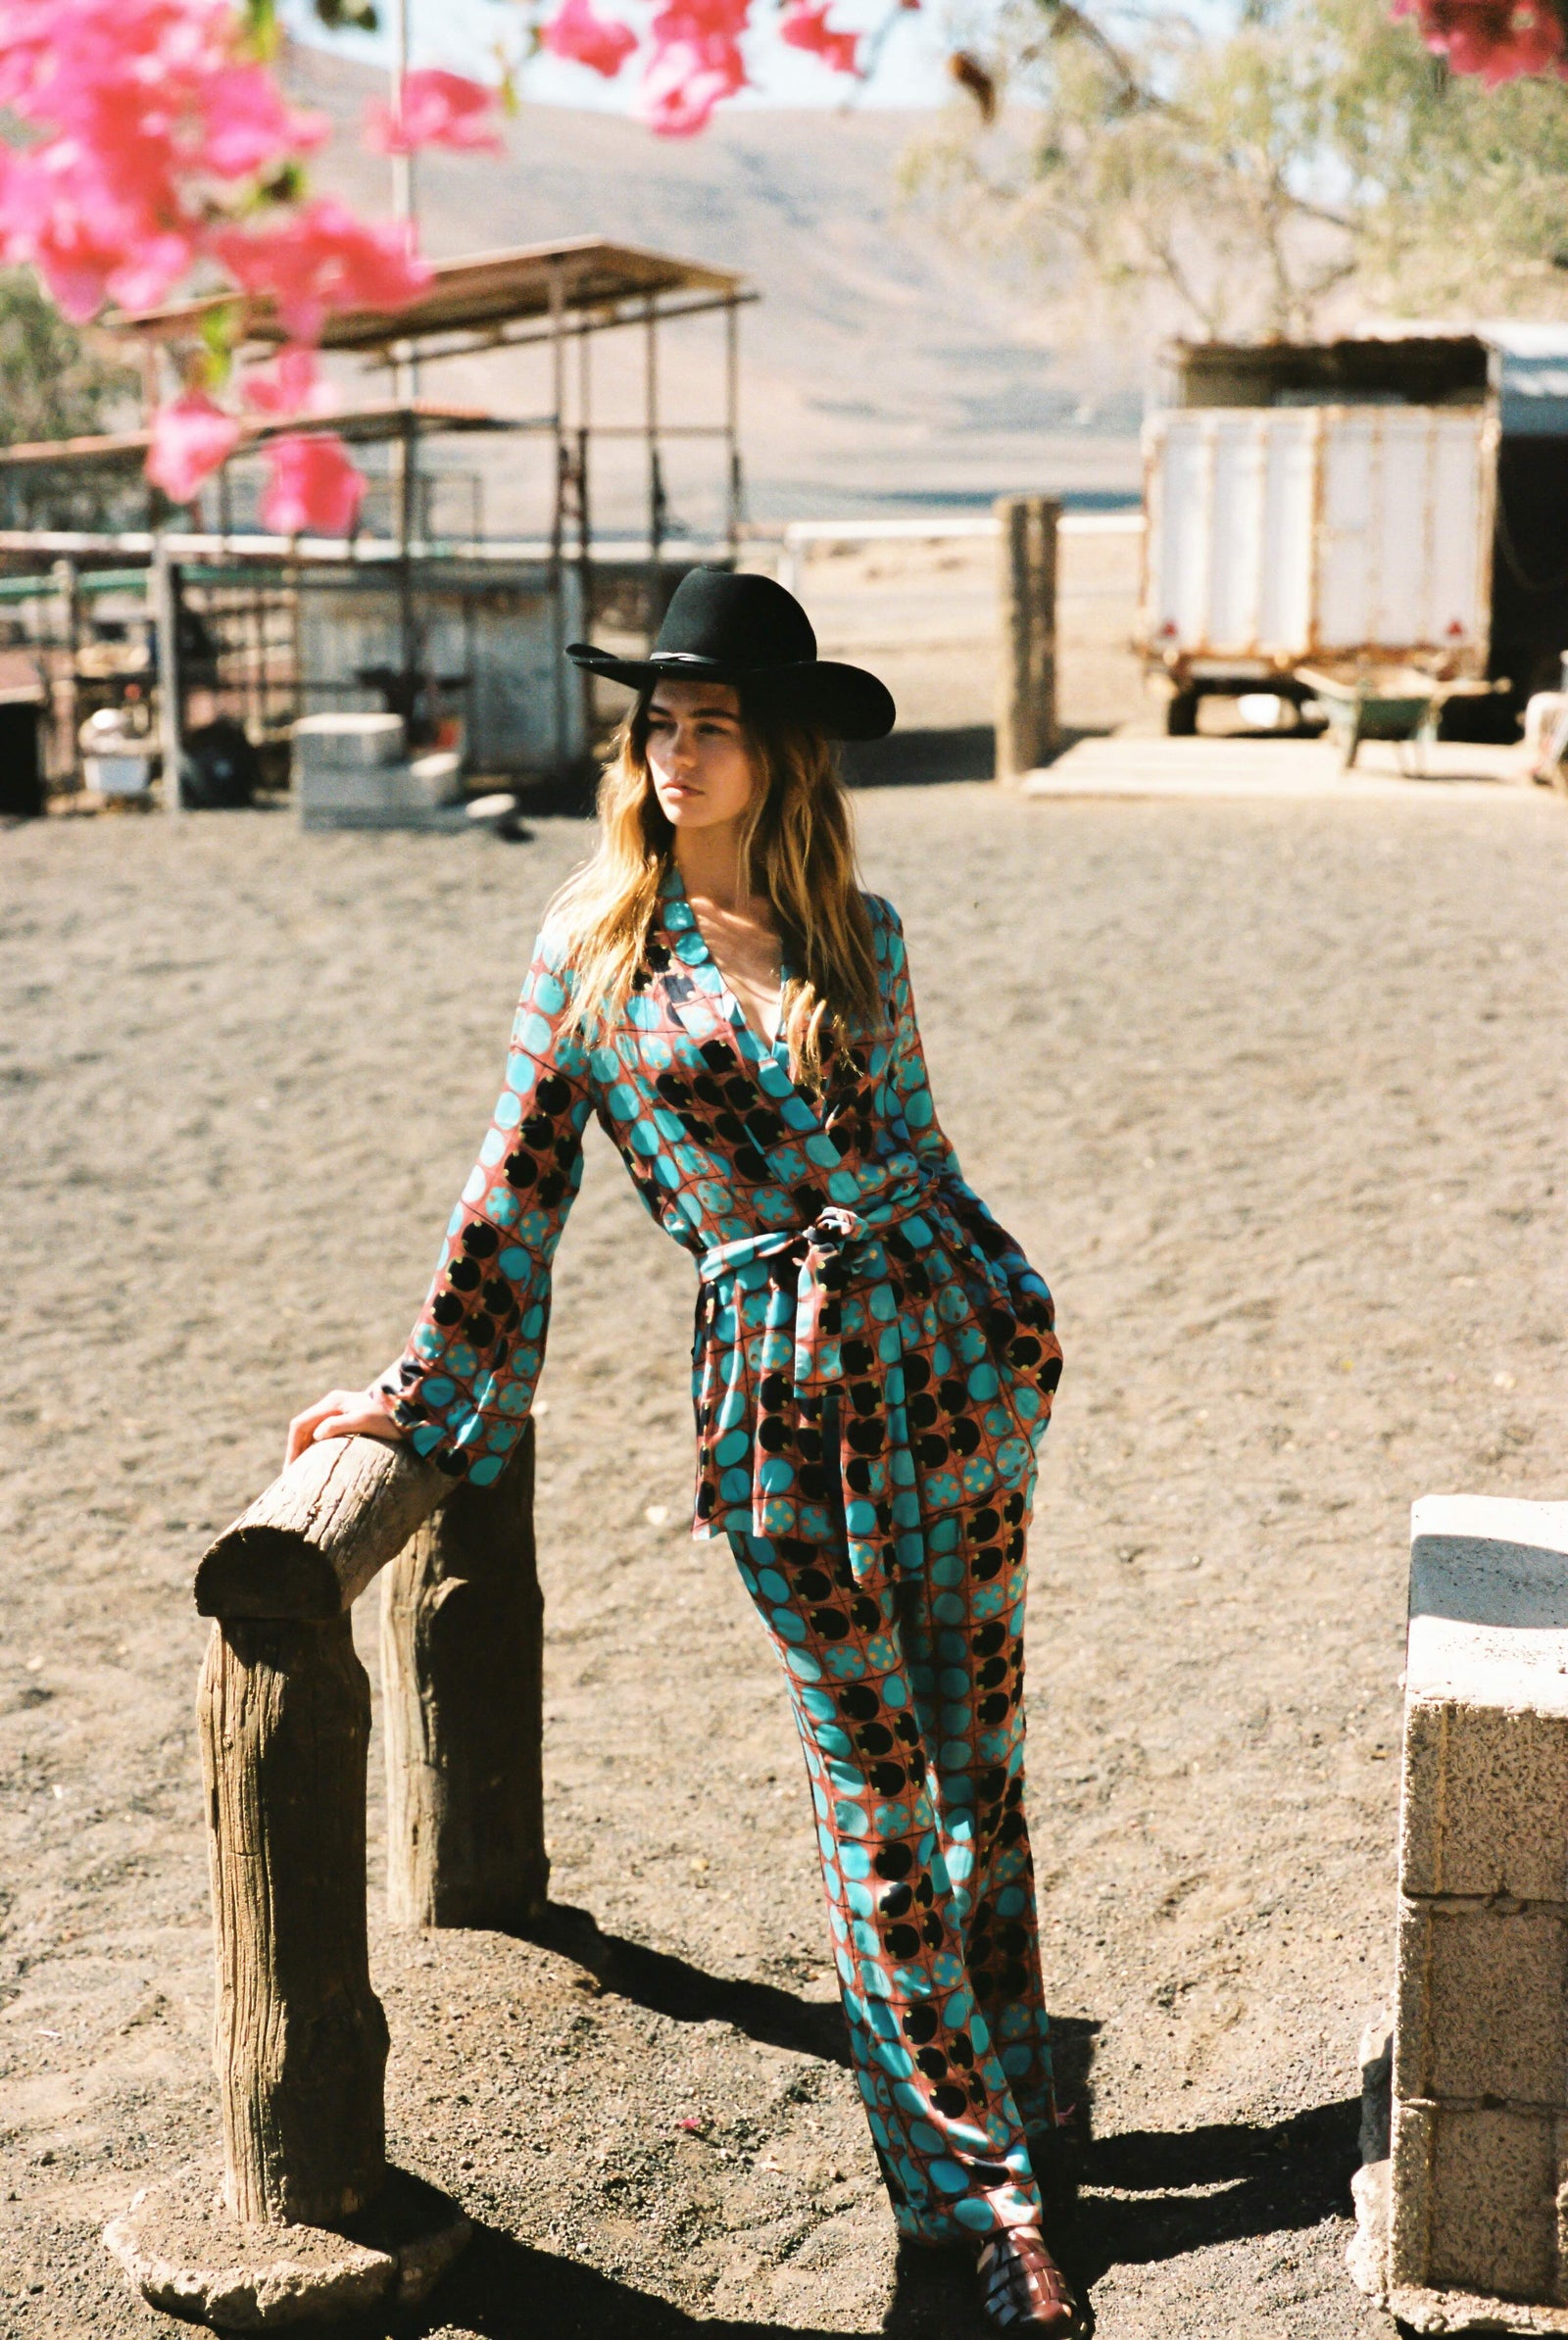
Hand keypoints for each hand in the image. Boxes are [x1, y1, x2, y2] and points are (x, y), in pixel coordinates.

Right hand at [284, 1388, 404, 1470]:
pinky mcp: (347, 1419)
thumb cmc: (389, 1420)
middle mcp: (332, 1404)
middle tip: (290, 1477)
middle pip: (303, 1428)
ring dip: (303, 1451)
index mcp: (332, 1403)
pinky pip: (323, 1434)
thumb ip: (339, 1425)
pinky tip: (316, 1465)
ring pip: (311, 1432)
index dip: (292, 1447)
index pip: (300, 1425)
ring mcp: (339, 1410)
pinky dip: (315, 1449)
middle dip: (294, 1451)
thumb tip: (315, 1436)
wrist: (411, 1413)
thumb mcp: (364, 1421)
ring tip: (299, 1474)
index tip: (290, 1470)